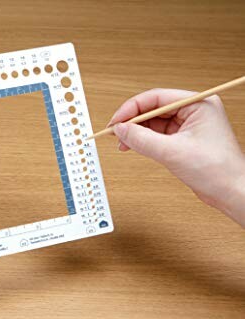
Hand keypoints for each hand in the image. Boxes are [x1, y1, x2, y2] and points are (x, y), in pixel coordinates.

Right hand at [108, 88, 244, 226]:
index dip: (132, 108)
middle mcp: (194, 111)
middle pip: (153, 109)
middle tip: (115, 132)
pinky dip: (144, 140)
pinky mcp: (184, 140)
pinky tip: (133, 146)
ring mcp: (189, 125)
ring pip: (153, 123)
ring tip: (122, 142)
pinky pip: (158, 135)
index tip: (116, 121)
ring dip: (136, 132)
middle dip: (132, 121)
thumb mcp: (172, 152)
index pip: (156, 98)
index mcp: (198, 104)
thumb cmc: (217, 170)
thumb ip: (142, 139)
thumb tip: (120, 130)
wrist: (232, 193)